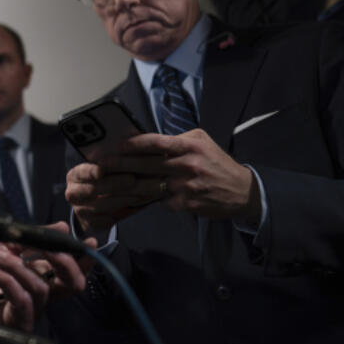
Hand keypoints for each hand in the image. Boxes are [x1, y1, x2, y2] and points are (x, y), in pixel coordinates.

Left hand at [0, 231, 90, 332]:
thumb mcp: (6, 241)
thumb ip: (34, 237)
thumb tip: (62, 227)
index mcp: (41, 276)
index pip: (70, 272)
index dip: (84, 261)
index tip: (89, 244)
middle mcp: (39, 295)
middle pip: (70, 286)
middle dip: (65, 264)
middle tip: (51, 250)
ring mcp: (28, 310)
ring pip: (41, 289)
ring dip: (19, 268)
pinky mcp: (14, 322)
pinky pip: (22, 301)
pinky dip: (8, 280)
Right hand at [65, 160, 164, 236]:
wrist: (94, 205)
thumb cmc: (105, 180)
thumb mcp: (103, 168)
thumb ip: (113, 161)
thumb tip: (130, 143)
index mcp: (74, 176)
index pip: (82, 172)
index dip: (91, 171)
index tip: (101, 170)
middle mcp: (73, 194)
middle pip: (94, 189)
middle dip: (115, 184)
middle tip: (133, 179)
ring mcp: (81, 210)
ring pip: (103, 205)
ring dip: (124, 198)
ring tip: (142, 192)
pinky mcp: (91, 224)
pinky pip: (108, 220)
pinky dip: (126, 212)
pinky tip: (140, 205)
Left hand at [100, 129, 259, 223]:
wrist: (243, 192)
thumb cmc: (217, 162)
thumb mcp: (201, 141)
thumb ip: (176, 139)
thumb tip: (147, 139)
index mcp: (189, 146)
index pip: (155, 143)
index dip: (133, 144)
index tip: (115, 145)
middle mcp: (186, 166)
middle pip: (146, 165)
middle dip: (120, 165)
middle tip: (100, 164)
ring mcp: (185, 187)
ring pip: (148, 185)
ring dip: (126, 184)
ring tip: (107, 182)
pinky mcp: (185, 204)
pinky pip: (160, 200)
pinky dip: (148, 198)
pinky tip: (131, 197)